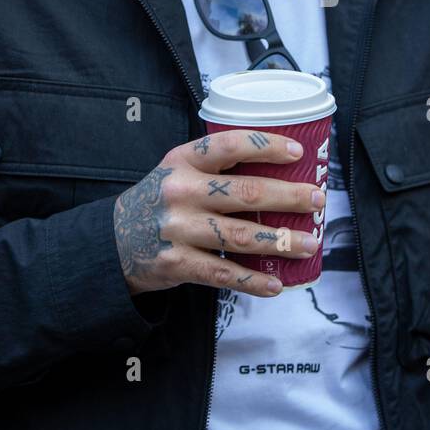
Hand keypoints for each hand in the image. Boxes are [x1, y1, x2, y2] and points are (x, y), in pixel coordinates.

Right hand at [113, 130, 324, 298]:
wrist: (113, 241)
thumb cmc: (161, 201)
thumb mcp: (177, 171)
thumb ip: (215, 168)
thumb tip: (280, 172)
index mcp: (183, 161)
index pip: (229, 145)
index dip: (266, 146)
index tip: (298, 153)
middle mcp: (180, 192)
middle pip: (245, 192)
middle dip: (288, 196)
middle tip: (317, 199)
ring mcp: (178, 229)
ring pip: (241, 236)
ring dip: (281, 241)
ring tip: (310, 244)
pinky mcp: (177, 263)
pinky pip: (223, 273)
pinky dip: (253, 281)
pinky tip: (276, 283)